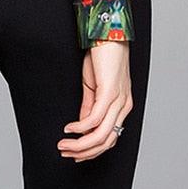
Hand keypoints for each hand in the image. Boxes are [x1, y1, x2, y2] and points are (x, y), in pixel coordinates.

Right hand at [57, 42, 131, 161]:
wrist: (108, 34)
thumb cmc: (103, 56)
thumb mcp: (94, 86)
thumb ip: (90, 106)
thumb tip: (83, 126)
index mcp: (122, 105)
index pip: (110, 138)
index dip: (92, 150)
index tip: (75, 154)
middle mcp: (124, 106)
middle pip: (106, 141)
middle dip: (84, 152)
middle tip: (65, 152)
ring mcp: (119, 100)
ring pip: (101, 135)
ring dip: (80, 145)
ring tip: (64, 145)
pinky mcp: (110, 92)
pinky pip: (95, 119)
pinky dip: (80, 128)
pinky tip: (69, 128)